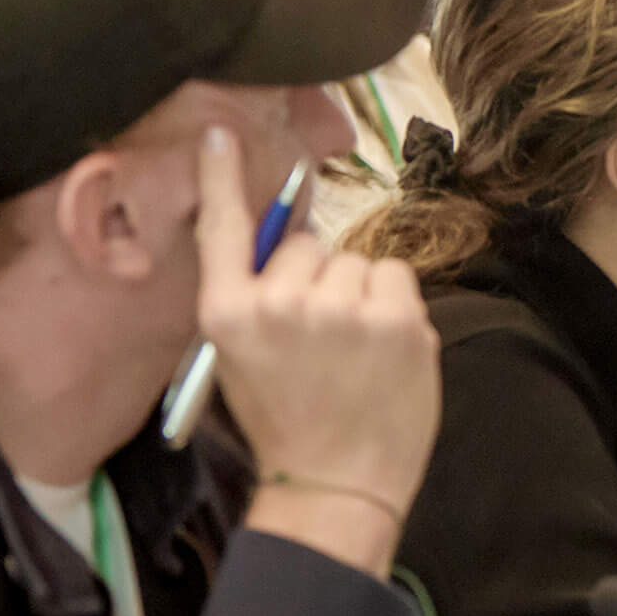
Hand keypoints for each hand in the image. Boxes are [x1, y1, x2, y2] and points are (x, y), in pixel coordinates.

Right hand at [197, 128, 439, 572]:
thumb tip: (288, 234)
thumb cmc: (289, 421)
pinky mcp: (396, 319)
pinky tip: (382, 349)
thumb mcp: (242, 359)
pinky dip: (393, 303)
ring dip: (359, 295)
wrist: (337, 481)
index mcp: (227, 313)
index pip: (222, 229)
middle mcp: (280, 302)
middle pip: (306, 247)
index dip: (223, 179)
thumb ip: (255, 298)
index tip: (221, 134)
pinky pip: (395, 276)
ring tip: (352, 353)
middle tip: (320, 341)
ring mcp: (341, 309)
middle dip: (318, 280)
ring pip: (355, 262)